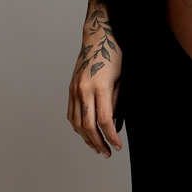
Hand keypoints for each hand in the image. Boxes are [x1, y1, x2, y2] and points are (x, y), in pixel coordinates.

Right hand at [67, 0, 122, 156]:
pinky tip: (85, 134)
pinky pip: (71, 114)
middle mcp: (84, 90)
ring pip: (77, 123)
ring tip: (97, 147)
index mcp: (100, 87)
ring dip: (86, 138)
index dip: (111, 137)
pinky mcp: (70, 89)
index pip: (104, 121)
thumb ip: (115, 103)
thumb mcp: (121, 80)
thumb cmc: (114, 56)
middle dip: (99, 142)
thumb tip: (112, 124)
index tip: (117, 146)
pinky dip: (77, 127)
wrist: (98, 38)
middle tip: (107, 153)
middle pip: (89, 126)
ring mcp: (74, 89)